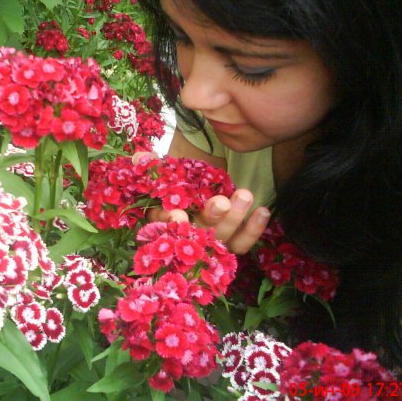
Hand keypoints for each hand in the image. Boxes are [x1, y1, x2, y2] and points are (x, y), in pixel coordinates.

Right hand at [133, 151, 270, 253]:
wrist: (198, 186)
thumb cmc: (177, 181)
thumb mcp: (163, 171)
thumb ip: (150, 165)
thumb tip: (138, 158)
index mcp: (163, 220)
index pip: (162, 224)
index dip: (169, 221)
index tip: (177, 214)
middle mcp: (187, 235)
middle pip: (197, 231)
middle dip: (210, 216)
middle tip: (221, 202)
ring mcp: (209, 241)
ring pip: (222, 236)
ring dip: (235, 218)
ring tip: (245, 195)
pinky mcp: (229, 242)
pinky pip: (241, 243)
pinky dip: (253, 230)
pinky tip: (263, 211)